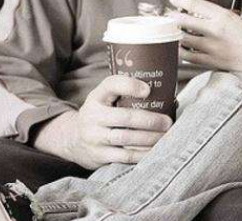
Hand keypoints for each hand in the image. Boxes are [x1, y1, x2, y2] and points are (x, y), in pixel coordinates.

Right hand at [33, 75, 173, 169]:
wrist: (73, 139)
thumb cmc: (101, 114)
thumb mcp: (104, 98)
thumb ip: (125, 94)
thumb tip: (168, 98)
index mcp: (97, 96)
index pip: (111, 85)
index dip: (130, 86)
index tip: (148, 90)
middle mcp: (93, 115)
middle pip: (124, 117)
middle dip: (150, 120)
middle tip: (167, 122)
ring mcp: (94, 137)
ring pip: (126, 138)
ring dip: (149, 138)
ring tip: (165, 137)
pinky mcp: (99, 155)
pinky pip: (124, 156)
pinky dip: (142, 154)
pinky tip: (155, 151)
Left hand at [168, 0, 241, 75]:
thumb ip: (236, 19)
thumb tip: (232, 18)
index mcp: (225, 17)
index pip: (196, 5)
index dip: (181, 1)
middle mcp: (216, 32)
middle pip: (185, 22)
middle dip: (173, 18)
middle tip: (168, 15)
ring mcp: (213, 48)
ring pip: (184, 40)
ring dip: (175, 35)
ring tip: (170, 31)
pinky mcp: (214, 63)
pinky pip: (190, 58)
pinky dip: (182, 52)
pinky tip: (180, 49)